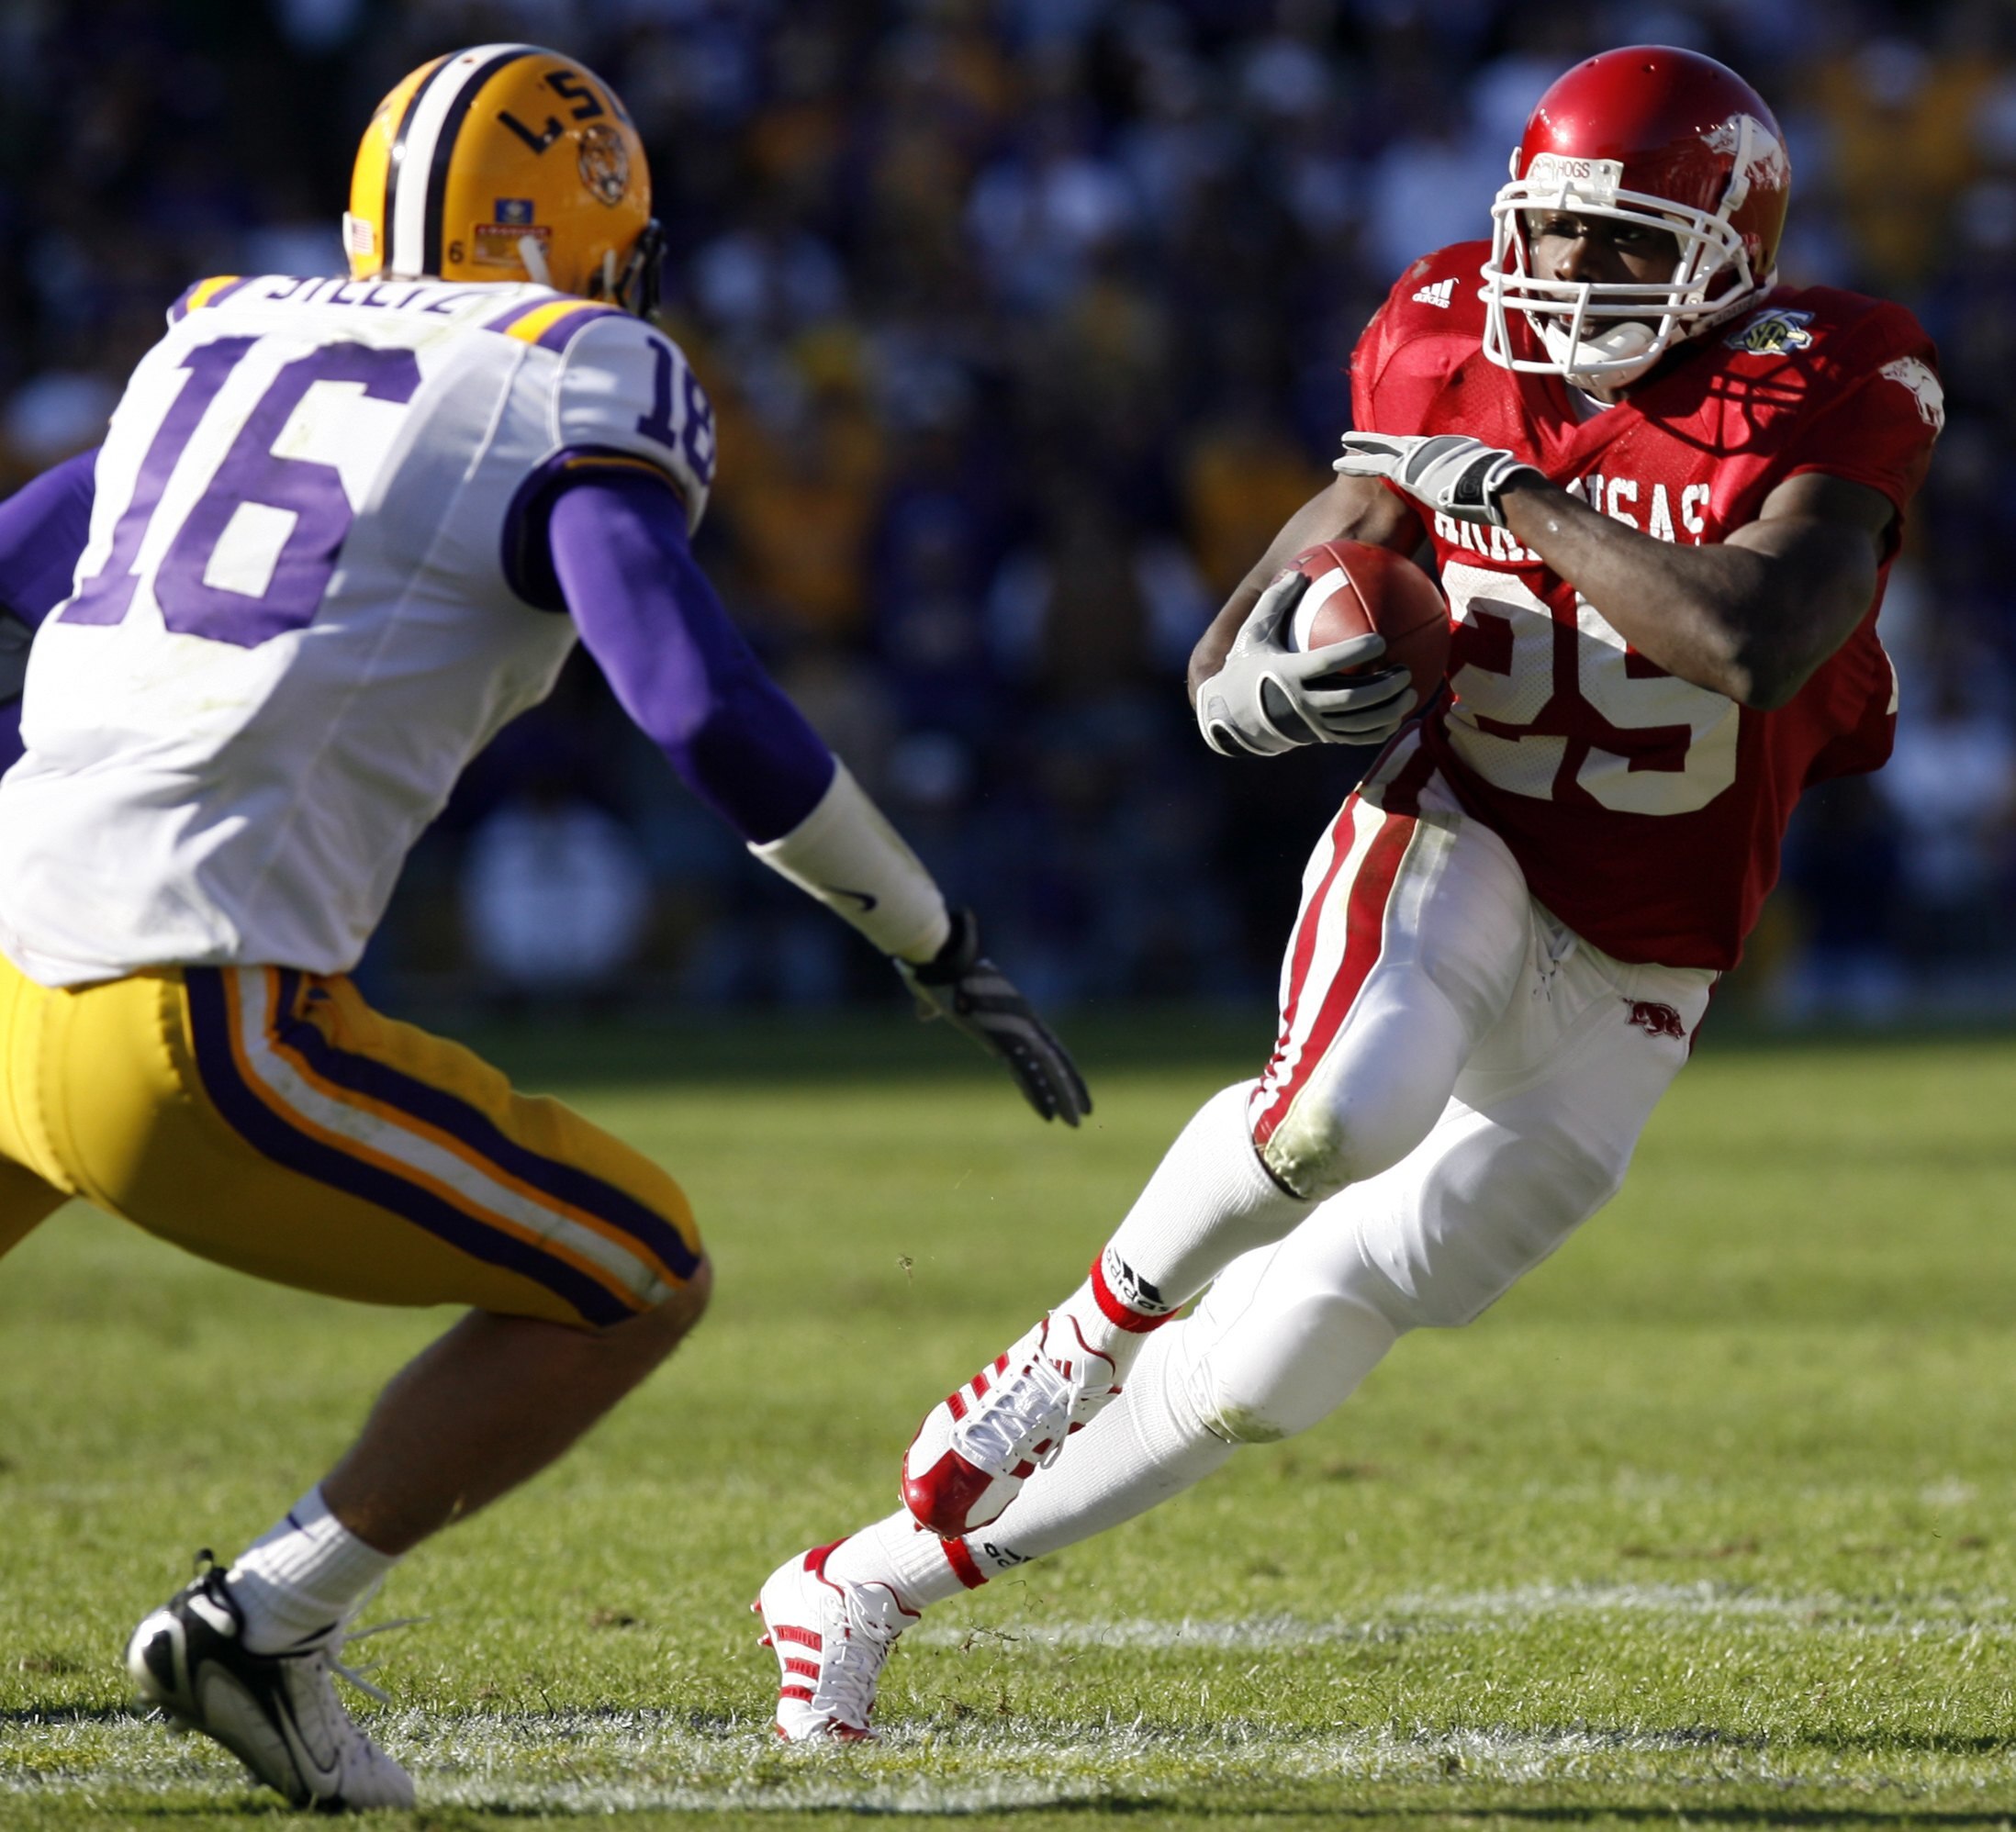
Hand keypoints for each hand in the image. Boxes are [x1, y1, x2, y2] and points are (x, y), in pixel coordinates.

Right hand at [898, 909, 1091, 1125]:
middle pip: (1054, 1060)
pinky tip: (1049, 1117)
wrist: (940, 957)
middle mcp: (1022, 1020)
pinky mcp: (1003, 1036)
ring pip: (1048, 1069)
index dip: (1058, 1067)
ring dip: (1062, 1098)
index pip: (1045, 1045)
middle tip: (1082, 1115)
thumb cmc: (936, 971)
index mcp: (1012, 1012)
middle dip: (1069, 1088)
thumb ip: (933, 1009)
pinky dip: (1039, 1094)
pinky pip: (1027, 1072)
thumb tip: (923, 1014)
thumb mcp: (938, 996)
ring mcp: (1015, 1028)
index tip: (1069, 1087)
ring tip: (1074, 1124)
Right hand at [1194, 569, 1417, 757]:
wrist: (1231, 717)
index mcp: (1287, 674)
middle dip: (1384, 687)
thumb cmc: (1245, 667)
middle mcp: (1301, 703)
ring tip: (1411, 692)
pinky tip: (1398, 716)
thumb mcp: (1253, 633)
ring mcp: (1311, 725)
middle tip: (1405, 670)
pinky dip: (1379, 730)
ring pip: (1358, 722)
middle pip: (1351, 698)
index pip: (1327, 663)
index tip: (1380, 640)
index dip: (1356, 653)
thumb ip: (1276, 601)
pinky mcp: (1318, 738)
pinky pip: (1355, 737)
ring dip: (1389, 709)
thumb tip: (1300, 571)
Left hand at [1334, 431, 1542, 528]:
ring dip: (1361, 448)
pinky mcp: (1407, 469)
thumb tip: (1495, 494)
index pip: (1422, 450)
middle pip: (1398, 441)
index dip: (1405, 450)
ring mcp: (1418, 456)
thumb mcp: (1485, 480)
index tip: (1393, 449)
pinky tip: (1339, 462)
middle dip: (1377, 439)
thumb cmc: (1496, 488)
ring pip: (1382, 449)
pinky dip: (1357, 463)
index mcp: (1449, 450)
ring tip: (1342, 444)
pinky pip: (1375, 464)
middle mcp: (1431, 448)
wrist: (1493, 485)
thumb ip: (1478, 481)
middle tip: (1356, 436)